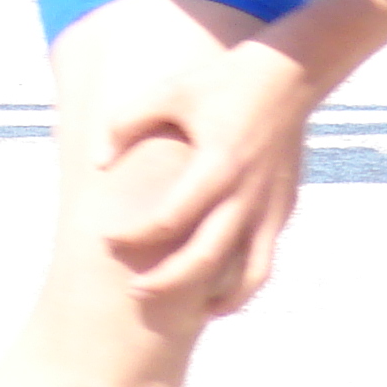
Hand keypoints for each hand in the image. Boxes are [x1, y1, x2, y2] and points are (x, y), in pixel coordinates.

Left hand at [93, 39, 311, 313]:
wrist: (289, 76)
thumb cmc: (222, 81)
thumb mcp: (169, 92)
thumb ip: (127, 124)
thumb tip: (97, 163)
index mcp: (216, 167)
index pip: (169, 220)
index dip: (134, 236)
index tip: (107, 240)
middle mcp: (246, 195)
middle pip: (206, 259)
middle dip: (168, 282)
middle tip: (135, 291)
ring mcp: (271, 207)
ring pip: (251, 275)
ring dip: (220, 299)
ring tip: (192, 311)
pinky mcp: (284, 208)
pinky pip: (265, 256)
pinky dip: (245, 279)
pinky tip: (221, 283)